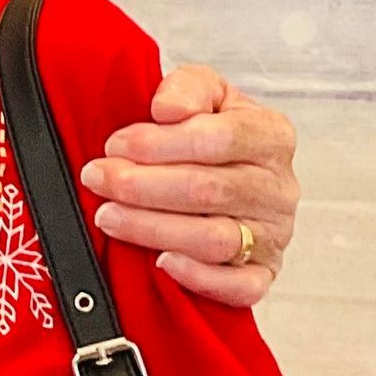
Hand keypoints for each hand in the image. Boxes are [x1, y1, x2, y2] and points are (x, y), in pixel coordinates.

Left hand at [79, 64, 298, 308]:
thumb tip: (167, 108)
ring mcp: (273, 234)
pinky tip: (161, 262)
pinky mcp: (262, 272)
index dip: (159, 143)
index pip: (218, 139)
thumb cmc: (210, 133)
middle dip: (141, 186)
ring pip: (214, 239)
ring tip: (108, 216)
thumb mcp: (204, 93)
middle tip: (98, 178)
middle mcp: (277, 188)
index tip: (114, 145)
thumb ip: (188, 88)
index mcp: (270, 136)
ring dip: (152, 228)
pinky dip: (199, 277)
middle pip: (208, 190)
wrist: (227, 171)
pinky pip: (240, 287)